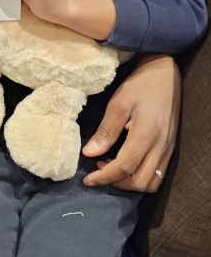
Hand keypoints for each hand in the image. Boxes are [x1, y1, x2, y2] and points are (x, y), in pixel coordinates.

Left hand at [81, 53, 179, 192]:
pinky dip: (140, 175)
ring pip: (151, 181)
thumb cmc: (140, 85)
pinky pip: (157, 172)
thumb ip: (106, 131)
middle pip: (140, 182)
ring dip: (129, 181)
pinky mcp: (170, 146)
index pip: (124, 167)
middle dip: (117, 183)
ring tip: (110, 166)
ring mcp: (168, 148)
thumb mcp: (119, 104)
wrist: (165, 73)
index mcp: (147, 135)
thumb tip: (89, 153)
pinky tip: (125, 161)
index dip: (104, 177)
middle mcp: (161, 146)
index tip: (87, 179)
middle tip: (98, 170)